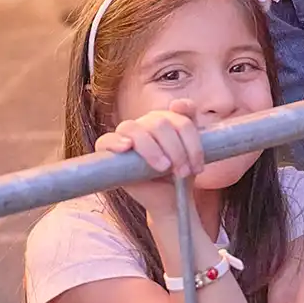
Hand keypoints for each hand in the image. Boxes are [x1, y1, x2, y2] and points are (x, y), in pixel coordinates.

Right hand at [95, 98, 202, 213]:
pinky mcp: (110, 153)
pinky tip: (126, 147)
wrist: (169, 199)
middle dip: (176, 149)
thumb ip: (191, 126)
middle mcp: (147, 123)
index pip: (179, 113)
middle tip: (183, 172)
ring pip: (135, 128)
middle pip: (160, 123)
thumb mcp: (194, 153)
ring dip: (152, 149)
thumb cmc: (180, 174)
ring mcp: (128, 136)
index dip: (190, 136)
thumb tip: (178, 103)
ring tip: (163, 167)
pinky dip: (115, 142)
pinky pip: (105, 140)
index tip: (198, 162)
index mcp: (169, 119)